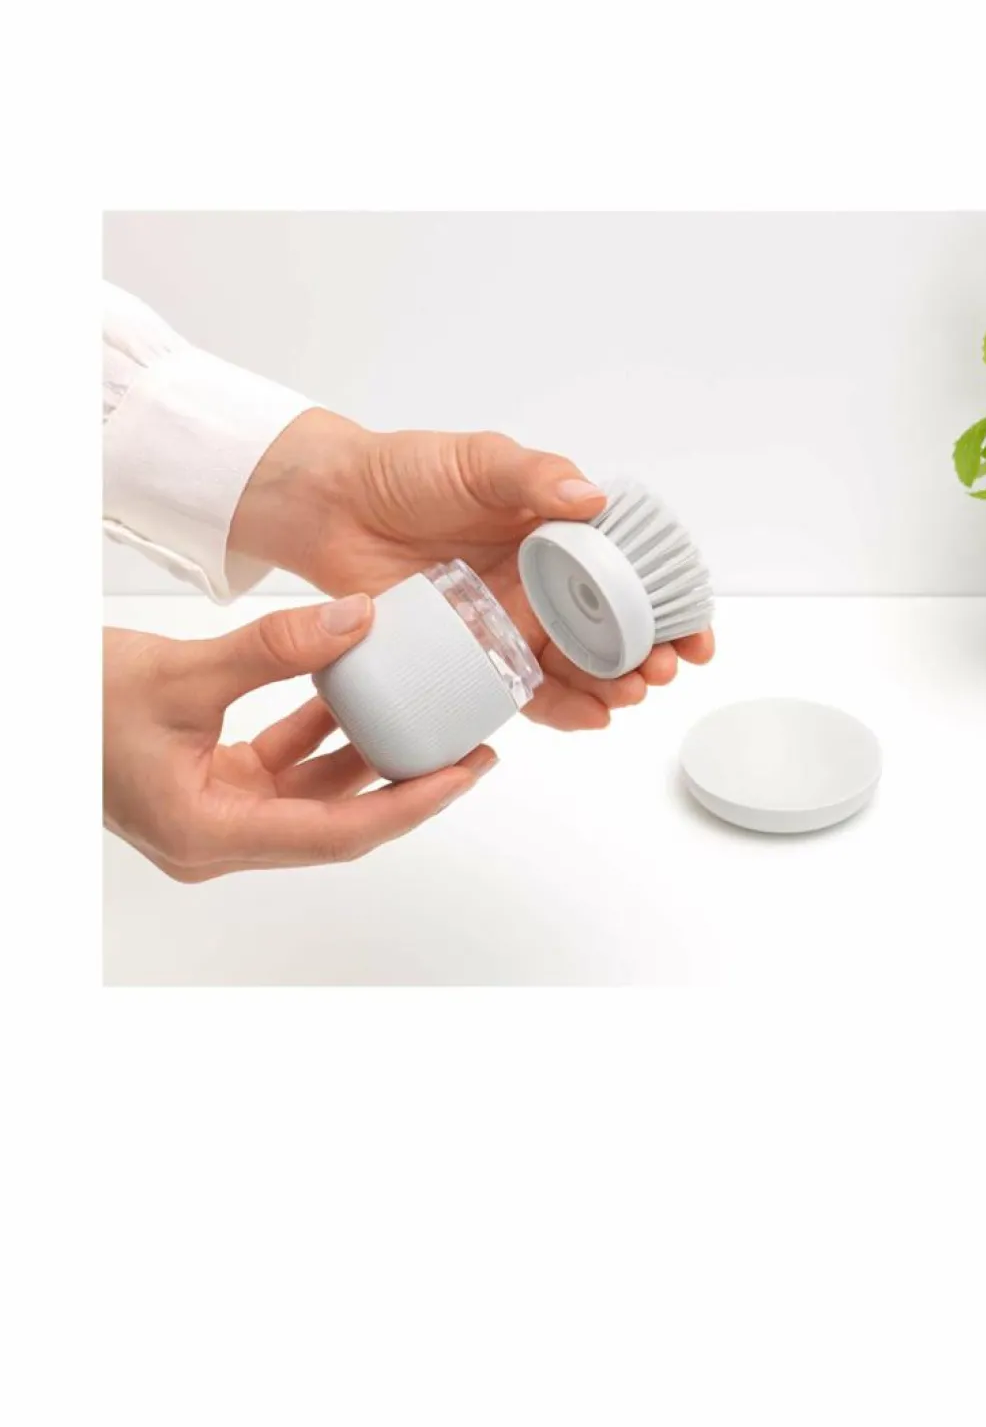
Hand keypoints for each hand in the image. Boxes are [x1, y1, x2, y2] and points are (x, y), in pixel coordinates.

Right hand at [104, 594, 495, 880]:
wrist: (28, 701)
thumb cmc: (75, 705)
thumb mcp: (180, 671)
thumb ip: (274, 648)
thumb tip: (359, 620)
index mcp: (208, 834)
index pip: (336, 833)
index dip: (409, 804)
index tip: (464, 774)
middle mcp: (216, 837)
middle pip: (335, 820)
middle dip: (403, 783)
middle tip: (469, 749)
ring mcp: (213, 812)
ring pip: (312, 791)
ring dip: (365, 753)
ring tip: (429, 718)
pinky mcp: (209, 782)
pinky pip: (282, 763)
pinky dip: (319, 730)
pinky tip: (354, 688)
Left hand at [229, 413, 714, 730]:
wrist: (333, 507)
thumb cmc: (409, 471)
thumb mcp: (480, 460)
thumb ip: (534, 476)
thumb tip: (593, 499)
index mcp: (561, 533)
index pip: (634, 572)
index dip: (671, 603)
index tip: (694, 631)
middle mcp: (547, 582)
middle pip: (616, 630)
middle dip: (649, 655)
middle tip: (659, 669)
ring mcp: (515, 622)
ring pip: (581, 667)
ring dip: (613, 687)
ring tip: (628, 696)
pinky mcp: (476, 655)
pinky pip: (527, 691)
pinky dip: (564, 709)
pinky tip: (591, 717)